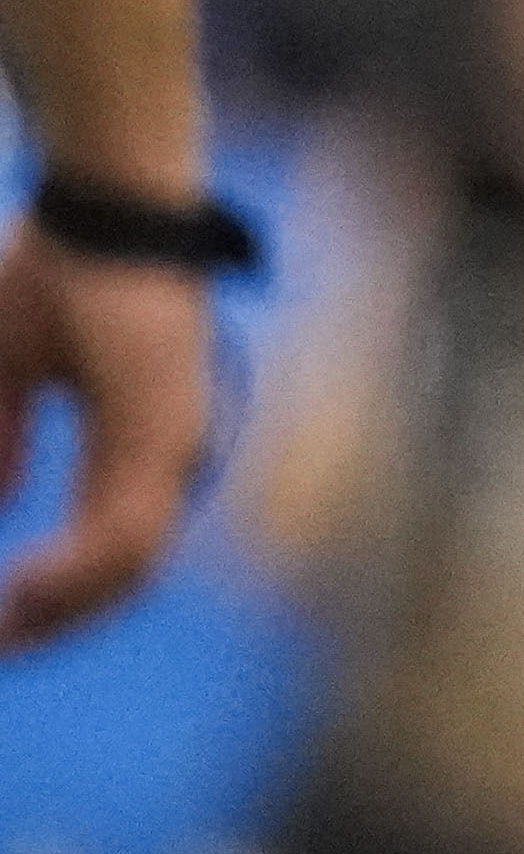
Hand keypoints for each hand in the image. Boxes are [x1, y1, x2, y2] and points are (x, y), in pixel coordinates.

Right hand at [0, 231, 215, 649]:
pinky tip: (28, 591)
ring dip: (65, 606)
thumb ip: (3, 436)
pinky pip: (128, 528)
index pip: (113, 541)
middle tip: (6, 650)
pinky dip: (78, 571)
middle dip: (62, 617)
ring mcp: (176, 441)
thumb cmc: (62, 270)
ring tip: (9, 633)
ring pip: (130, 562)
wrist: (105, 204)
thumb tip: (1, 495)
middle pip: (126, 569)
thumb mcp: (10, 369)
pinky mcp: (165, 428)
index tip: (8, 620)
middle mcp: (171, 449)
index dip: (63, 588)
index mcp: (142, 437)